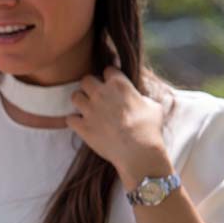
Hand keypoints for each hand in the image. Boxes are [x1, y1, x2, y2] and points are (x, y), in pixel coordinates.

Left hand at [66, 67, 171, 188]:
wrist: (138, 152)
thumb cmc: (149, 129)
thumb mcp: (153, 107)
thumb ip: (141, 98)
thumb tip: (139, 99)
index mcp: (119, 84)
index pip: (108, 70)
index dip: (111, 78)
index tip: (113, 86)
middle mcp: (101, 93)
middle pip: (86, 79)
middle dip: (91, 86)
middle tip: (97, 97)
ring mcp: (89, 110)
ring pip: (75, 96)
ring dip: (81, 102)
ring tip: (88, 110)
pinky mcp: (82, 127)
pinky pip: (70, 118)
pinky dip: (75, 121)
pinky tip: (83, 125)